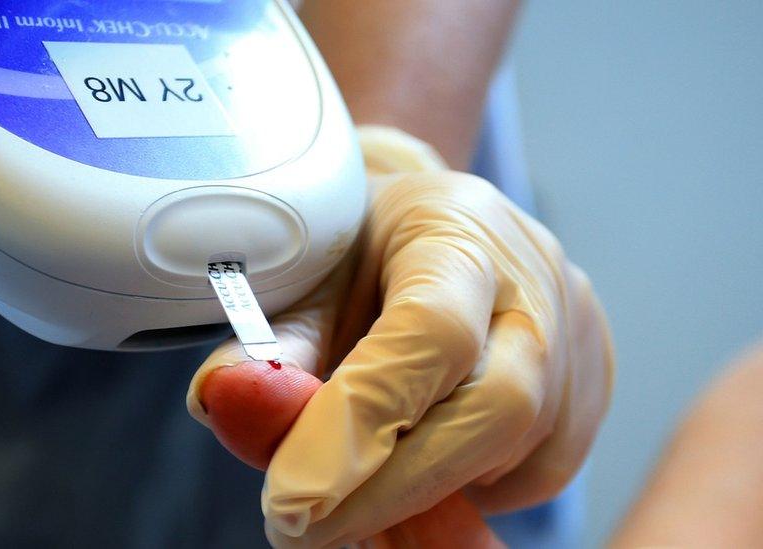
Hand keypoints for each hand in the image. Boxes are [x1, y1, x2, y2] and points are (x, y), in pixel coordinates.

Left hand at [188, 127, 613, 547]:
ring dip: (429, 491)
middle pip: (497, 405)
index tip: (289, 499)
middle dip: (395, 488)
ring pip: (524, 450)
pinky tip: (419, 464)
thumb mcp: (305, 276)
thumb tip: (225, 402)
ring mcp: (577, 331)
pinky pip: (542, 469)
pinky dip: (471, 487)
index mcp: (456, 226)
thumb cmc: (361, 249)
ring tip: (352, 491)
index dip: (361, 423)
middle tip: (304, 530)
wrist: (427, 224)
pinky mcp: (592, 382)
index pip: (430, 332)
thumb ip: (269, 343)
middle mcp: (535, 277)